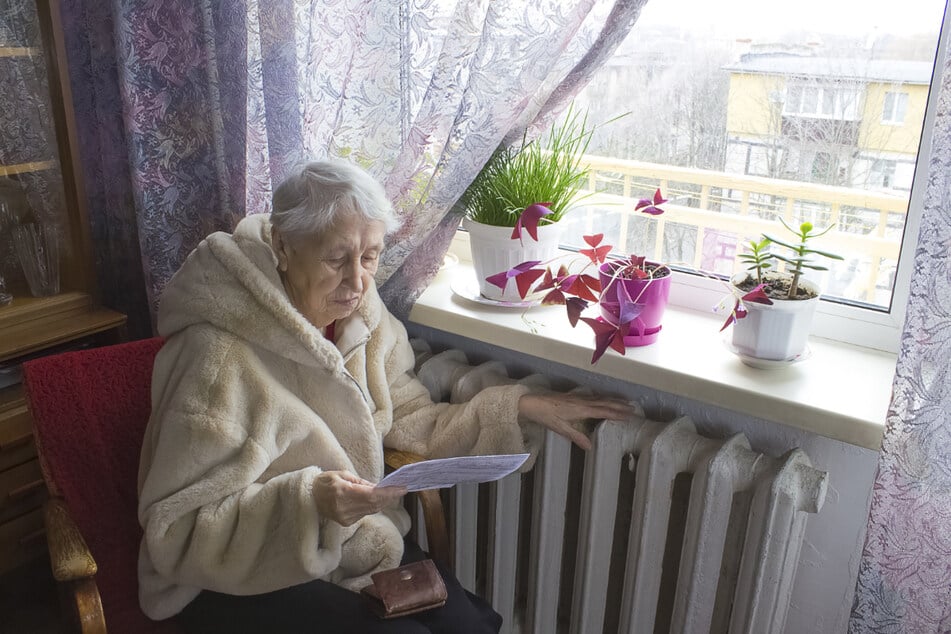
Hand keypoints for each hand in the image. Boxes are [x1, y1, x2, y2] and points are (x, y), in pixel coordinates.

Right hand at [313, 470, 406, 526]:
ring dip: (383, 502)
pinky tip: (378, 499)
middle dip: (389, 497)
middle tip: (401, 489)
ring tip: (393, 492)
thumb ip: (360, 482)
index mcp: (342, 492)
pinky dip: (373, 506)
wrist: (307, 497)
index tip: (402, 488)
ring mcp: (344, 517)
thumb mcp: (342, 474)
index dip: (389, 493)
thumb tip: (378, 487)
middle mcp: (344, 508)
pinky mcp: (345, 522)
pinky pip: (364, 514)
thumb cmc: (324, 482)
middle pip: (374, 504)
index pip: (372, 495)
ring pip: (371, 510)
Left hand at [518, 392, 636, 450]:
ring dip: (613, 400)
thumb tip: (590, 447)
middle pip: (605, 402)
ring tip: (625, 402)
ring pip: (600, 397)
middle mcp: (582, 401)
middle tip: (633, 408)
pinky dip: (603, 397)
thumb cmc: (545, 415)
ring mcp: (578, 397)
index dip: (617, 413)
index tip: (629, 415)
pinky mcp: (573, 396)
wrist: (532, 402)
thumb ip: (576, 437)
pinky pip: (593, 396)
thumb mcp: (560, 428)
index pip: (603, 411)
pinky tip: (605, 398)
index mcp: (580, 409)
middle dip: (620, 405)